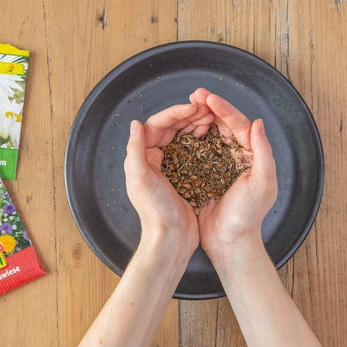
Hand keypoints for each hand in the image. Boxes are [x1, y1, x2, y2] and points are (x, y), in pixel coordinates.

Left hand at [124, 103, 213, 261]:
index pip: (157, 125)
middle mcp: (152, 159)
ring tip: (211, 116)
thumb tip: (135, 124)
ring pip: (181, 136)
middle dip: (188, 115)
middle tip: (207, 107)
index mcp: (141, 157)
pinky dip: (200, 139)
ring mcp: (169, 166)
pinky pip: (191, 150)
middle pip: (170, 127)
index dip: (175, 112)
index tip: (194, 107)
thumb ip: (135, 150)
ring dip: (194, 124)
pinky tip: (211, 134)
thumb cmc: (155, 211)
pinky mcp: (183, 175)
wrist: (171, 239)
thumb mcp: (141, 179)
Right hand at [189, 89, 277, 265]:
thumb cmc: (248, 216)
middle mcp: (236, 156)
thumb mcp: (262, 184)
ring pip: (208, 133)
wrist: (230, 242)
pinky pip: (196, 150)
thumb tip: (257, 122)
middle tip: (194, 94)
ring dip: (198, 118)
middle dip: (208, 107)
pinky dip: (188, 137)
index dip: (223, 108)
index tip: (207, 97)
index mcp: (251, 155)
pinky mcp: (204, 174)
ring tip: (186, 106)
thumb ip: (263, 152)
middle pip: (222, 124)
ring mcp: (218, 164)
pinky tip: (179, 129)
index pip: (238, 124)